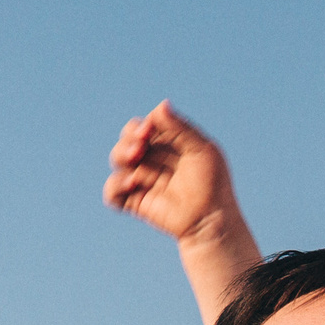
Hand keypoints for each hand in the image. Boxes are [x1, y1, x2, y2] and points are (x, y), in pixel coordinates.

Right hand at [104, 102, 239, 246]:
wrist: (211, 220)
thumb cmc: (212, 183)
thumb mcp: (202, 149)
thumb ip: (180, 128)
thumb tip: (161, 104)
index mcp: (167, 143)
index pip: (145, 126)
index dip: (142, 125)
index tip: (149, 129)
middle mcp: (152, 158)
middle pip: (127, 139)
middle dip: (128, 137)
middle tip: (141, 145)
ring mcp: (142, 179)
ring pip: (117, 159)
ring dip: (121, 154)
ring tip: (135, 158)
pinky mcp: (134, 201)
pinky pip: (112, 192)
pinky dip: (116, 185)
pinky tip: (133, 183)